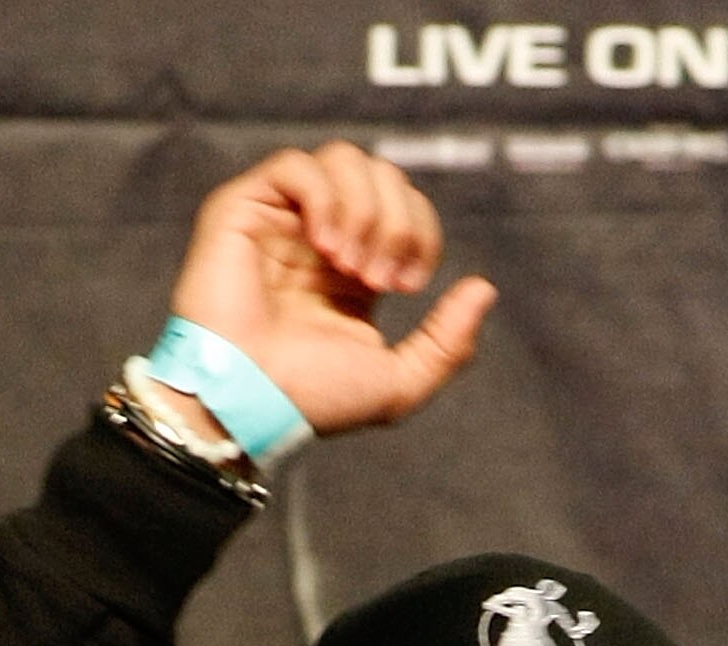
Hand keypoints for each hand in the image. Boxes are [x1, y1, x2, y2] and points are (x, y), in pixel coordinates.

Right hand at [161, 143, 496, 437]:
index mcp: (355, 268)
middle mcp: (320, 236)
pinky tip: (325, 247)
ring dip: (364, 209)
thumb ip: (447, 343)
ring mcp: (282, 219)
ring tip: (349, 264)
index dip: (421, 231)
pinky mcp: (244, 208)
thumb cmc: (312, 401)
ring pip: (344, 159)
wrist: (250, 404)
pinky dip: (326, 199)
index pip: (406, 207)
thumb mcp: (397, 385)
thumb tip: (484, 289)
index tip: (407, 284)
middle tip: (379, 278)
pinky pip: (297, 165)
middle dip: (397, 221)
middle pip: (383, 175)